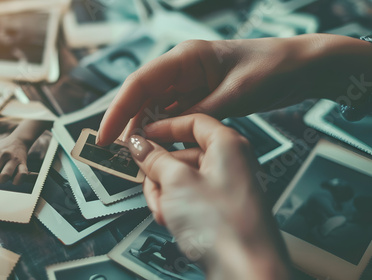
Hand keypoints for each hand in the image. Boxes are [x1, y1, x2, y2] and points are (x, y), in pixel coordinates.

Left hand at [0, 135, 28, 184]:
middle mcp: (3, 153)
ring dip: (1, 180)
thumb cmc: (3, 148)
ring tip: (2, 178)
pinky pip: (21, 175)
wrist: (19, 140)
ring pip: (5, 175)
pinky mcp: (23, 163)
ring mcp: (13, 158)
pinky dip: (17, 181)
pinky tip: (14, 180)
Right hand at [98, 33, 371, 145]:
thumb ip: (198, 113)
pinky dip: (164, 131)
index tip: (105, 136)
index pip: (140, 83)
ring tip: (136, 155)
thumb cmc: (273, 69)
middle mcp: (182, 68)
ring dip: (145, 129)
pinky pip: (173, 114)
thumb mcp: (236, 94)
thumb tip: (161, 133)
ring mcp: (191, 82)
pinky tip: (160, 147)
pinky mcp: (200, 95)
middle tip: (115, 151)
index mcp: (186, 58)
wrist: (301, 67)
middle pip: (142, 96)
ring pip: (155, 106)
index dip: (118, 110)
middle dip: (127, 122)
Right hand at [127, 114, 288, 279]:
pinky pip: (190, 198)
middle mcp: (231, 163)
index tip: (142, 134)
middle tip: (148, 180)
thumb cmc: (227, 227)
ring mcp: (227, 188)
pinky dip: (176, 207)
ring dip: (165, 193)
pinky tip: (172, 220)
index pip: (192, 121)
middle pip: (183, 153)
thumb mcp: (177, 183)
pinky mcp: (222, 211)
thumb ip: (154, 159)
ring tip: (163, 209)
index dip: (163, 126)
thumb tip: (140, 145)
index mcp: (228, 145)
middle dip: (160, 170)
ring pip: (183, 179)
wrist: (246, 271)